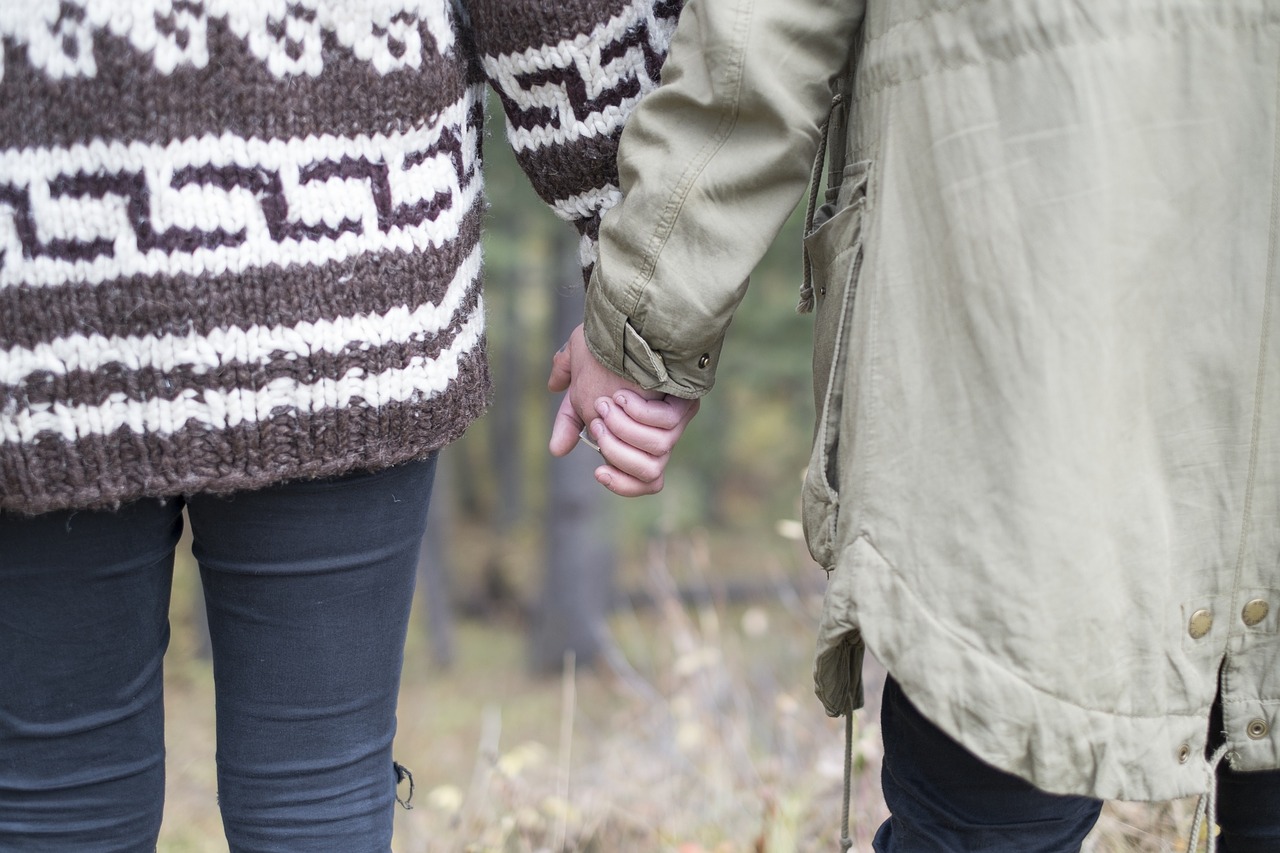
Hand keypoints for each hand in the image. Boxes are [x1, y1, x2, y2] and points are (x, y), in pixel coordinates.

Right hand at [548, 324, 699, 495]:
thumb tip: (554, 388)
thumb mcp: (581, 354)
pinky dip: (642, 417)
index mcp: (636, 429)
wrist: (635, 317)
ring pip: (655, 458)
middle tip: (600, 423)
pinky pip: (663, 430)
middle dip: (617, 455)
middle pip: (648, 475)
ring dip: (627, 436)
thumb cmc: (609, 333)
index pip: (636, 474)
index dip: (620, 482)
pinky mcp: (683, 407)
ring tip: (614, 405)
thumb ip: (567, 373)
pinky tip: (630, 396)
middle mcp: (658, 430)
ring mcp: (672, 421)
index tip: (599, 473)